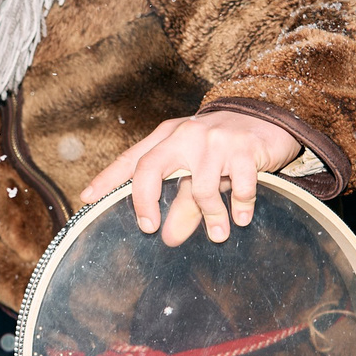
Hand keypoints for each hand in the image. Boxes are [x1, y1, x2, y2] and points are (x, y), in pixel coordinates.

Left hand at [76, 110, 299, 246]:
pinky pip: (239, 186)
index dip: (108, 179)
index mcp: (168, 136)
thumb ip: (182, 202)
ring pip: (201, 188)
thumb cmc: (224, 146)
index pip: (132, 159)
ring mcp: (215, 140)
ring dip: (211, 217)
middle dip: (144, 201)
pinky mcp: (245, 148)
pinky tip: (241, 218)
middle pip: (150, 167)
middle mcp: (186, 135)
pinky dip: (240, 206)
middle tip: (149, 229)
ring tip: (219, 235)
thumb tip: (168, 239)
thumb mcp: (198, 170)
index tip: (88, 198)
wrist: (267, 116)